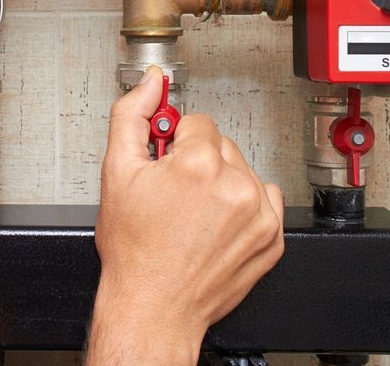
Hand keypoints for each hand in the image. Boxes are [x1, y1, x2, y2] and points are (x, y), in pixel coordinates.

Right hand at [86, 66, 284, 364]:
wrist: (153, 306)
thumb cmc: (134, 251)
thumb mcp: (116, 173)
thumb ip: (132, 116)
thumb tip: (150, 84)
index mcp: (199, 164)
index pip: (196, 122)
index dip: (173, 144)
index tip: (164, 166)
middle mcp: (236, 185)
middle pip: (220, 144)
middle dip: (197, 162)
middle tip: (173, 194)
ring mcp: (259, 214)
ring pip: (241, 169)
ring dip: (221, 183)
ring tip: (193, 213)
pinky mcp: (272, 237)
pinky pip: (264, 198)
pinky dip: (244, 206)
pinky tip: (216, 224)